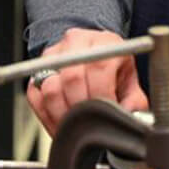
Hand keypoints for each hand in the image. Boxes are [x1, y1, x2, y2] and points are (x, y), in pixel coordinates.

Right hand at [25, 28, 148, 136]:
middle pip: (72, 77)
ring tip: (73, 126)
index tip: (104, 117)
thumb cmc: (112, 72)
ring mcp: (54, 53)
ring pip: (50, 87)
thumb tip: (129, 120)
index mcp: (104, 43)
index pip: (99, 67)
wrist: (91, 56)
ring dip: (62, 114)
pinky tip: (60, 123)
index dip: (100, 98)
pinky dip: (46, 115)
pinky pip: (35, 95)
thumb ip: (133, 103)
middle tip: (87, 125)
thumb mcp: (130, 84)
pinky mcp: (38, 67)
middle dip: (80, 109)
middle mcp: (77, 42)